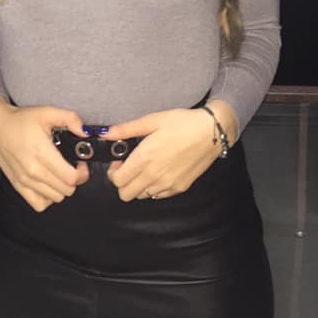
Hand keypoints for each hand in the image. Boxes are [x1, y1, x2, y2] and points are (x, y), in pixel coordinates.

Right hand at [0, 100, 90, 212]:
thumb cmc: (21, 120)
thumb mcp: (47, 112)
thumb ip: (69, 118)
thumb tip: (85, 132)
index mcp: (42, 153)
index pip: (70, 178)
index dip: (81, 172)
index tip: (79, 163)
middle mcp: (33, 171)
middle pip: (66, 190)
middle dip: (75, 179)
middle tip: (71, 166)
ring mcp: (25, 181)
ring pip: (56, 198)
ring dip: (62, 188)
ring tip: (60, 173)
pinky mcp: (18, 186)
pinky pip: (39, 204)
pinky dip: (48, 198)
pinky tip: (48, 183)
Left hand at [99, 100, 237, 201]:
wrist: (212, 132)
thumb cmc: (182, 123)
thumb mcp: (152, 120)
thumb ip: (126, 129)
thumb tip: (106, 133)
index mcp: (145, 159)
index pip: (117, 181)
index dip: (113, 172)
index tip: (120, 161)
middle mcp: (155, 176)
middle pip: (125, 195)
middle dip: (122, 182)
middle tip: (129, 167)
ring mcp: (168, 184)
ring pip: (141, 197)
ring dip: (138, 185)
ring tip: (145, 168)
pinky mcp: (179, 188)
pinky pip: (158, 195)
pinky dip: (153, 188)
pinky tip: (159, 171)